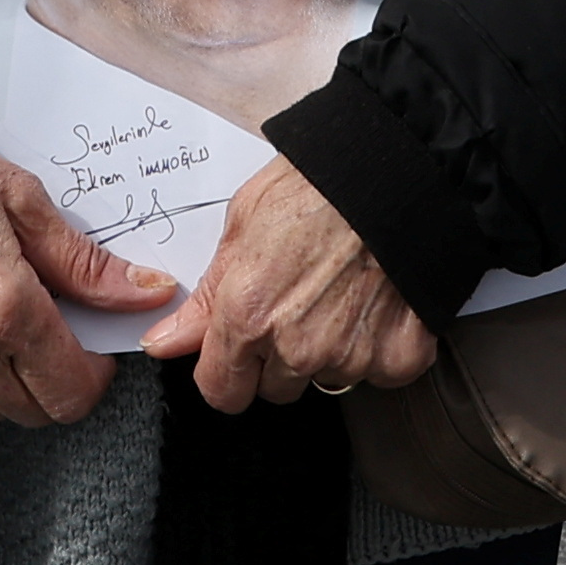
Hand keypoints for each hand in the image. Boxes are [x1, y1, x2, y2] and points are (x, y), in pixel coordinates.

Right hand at [0, 118, 176, 428]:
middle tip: (49, 336)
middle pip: (35, 413)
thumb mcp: (21, 198)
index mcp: (5, 303)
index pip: (72, 392)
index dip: (95, 376)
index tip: (92, 347)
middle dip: (56, 382)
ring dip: (6, 384)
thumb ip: (85, 263)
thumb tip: (150, 293)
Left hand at [142, 155, 436, 417]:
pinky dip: (378, 346)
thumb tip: (166, 340)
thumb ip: (207, 298)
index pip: (221, 392)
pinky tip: (376, 302)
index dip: (226, 373)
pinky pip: (379, 373)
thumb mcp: (242, 224)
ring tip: (342, 290)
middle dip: (280, 358)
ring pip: (327, 378)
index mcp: (248, 315)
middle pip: (276, 389)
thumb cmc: (317, 184)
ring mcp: (351, 357)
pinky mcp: (399, 358)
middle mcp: (297, 348)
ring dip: (330, 349)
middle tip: (298, 302)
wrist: (394, 172)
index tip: (236, 356)